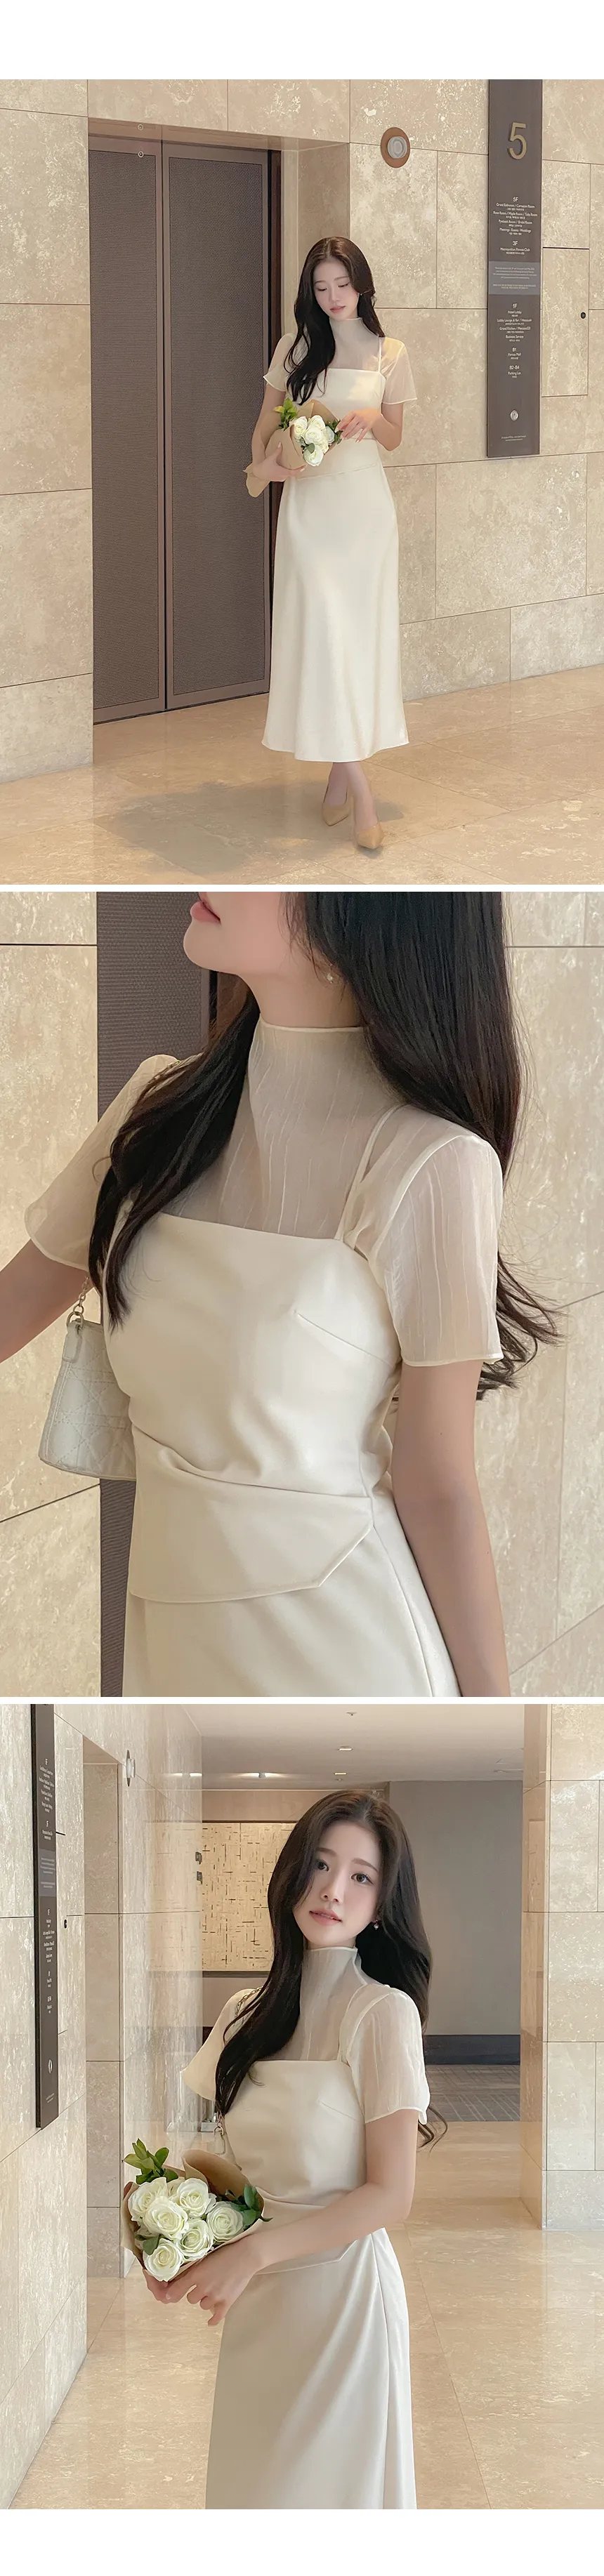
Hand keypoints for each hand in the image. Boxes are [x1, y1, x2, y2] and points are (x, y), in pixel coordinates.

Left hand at [142, 2231, 262, 2321]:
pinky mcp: (227, 2303)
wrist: (247, 2255)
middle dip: (195, 2293)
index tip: (167, 2297)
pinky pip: (216, 2317)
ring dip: (206, 2300)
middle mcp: (203, 2287)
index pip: (176, 2290)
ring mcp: (215, 2296)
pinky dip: (212, 2319)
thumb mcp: (206, 2257)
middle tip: (203, 2284)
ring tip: (215, 2289)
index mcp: (196, 2274)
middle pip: (190, 2299)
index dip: (170, 2294)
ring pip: (202, 2306)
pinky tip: (210, 2321)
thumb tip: (182, 2281)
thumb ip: (193, 2270)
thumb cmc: (226, 2251)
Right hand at [266, 439, 303, 482]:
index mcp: (282, 472)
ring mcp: (281, 478)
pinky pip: (286, 475)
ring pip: (289, 475)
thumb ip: (277, 451)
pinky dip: (288, 472)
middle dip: (297, 469)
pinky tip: (288, 468)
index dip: (300, 469)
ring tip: (296, 465)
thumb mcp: (271, 458)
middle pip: (293, 474)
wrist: (258, 473)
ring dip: (293, 471)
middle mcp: (283, 477)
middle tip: (301, 464)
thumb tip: (281, 444)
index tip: (304, 466)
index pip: (294, 472)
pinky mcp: (279, 478)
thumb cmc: (264, 468)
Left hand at [338, 408, 380, 441]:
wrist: (375, 413)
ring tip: (345, 438)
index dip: (340, 425)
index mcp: (354, 413)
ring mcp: (364, 422)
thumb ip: (349, 421)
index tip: (336, 429)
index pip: (345, 419)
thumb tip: (341, 427)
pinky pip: (363, 433)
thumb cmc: (364, 414)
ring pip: (355, 430)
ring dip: (350, 435)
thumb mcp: (355, 415)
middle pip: (350, 426)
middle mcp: (359, 417)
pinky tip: (356, 440)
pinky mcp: (368, 426)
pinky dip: (359, 437)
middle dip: (344, 432)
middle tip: (341, 436)